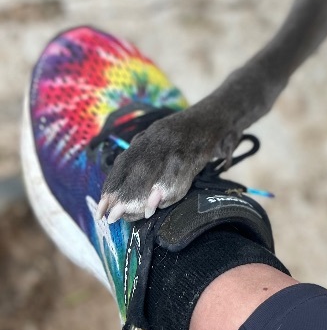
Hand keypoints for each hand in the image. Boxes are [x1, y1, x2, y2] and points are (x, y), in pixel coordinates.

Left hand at [98, 101, 239, 222]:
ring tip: (136, 214)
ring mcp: (178, 141)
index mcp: (148, 136)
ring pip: (156, 168)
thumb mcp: (165, 144)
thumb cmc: (191, 136)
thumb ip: (149, 164)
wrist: (222, 112)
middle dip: (124, 193)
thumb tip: (132, 200)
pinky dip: (170, 187)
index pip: (124, 161)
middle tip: (113, 217)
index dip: (112, 186)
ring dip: (144, 194)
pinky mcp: (197, 148)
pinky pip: (180, 170)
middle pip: (137, 167)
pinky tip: (161, 203)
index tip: (101, 209)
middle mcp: (160, 136)